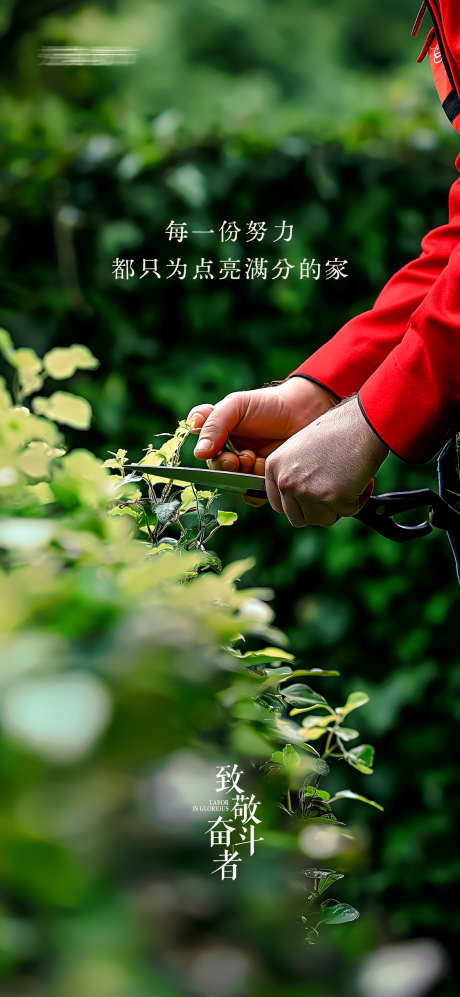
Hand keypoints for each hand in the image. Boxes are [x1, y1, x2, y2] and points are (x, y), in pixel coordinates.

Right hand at [188, 378, 336, 476]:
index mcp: (217, 434)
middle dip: (224, 466)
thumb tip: (199, 453)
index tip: (210, 448)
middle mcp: (229, 452)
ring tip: (255, 458)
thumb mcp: (235, 406)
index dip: (203, 450)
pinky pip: (251, 495)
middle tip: (236, 458)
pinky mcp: (263, 481)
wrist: (303, 412)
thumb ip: (214, 425)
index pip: (199, 447)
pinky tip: (264, 467)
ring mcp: (246, 469)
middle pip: (214, 470)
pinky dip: (254, 487)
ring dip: (240, 475)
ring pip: (232, 484)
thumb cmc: (268, 404)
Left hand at [265, 396, 387, 526]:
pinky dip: (357, 500)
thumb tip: (299, 502)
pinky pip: (346, 512)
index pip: (279, 506)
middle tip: (335, 493)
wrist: (362, 423)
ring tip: (348, 483)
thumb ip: (294, 475)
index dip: (299, 506)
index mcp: (274, 467)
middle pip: (298, 518)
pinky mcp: (331, 498)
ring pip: (322, 520)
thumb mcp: (302, 450)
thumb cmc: (337, 432)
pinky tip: (361, 480)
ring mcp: (307, 491)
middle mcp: (286, 481)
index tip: (314, 500)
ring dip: (338, 508)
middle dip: (318, 511)